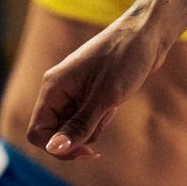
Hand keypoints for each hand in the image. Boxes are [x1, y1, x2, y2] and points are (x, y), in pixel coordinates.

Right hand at [26, 17, 167, 160]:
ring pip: (75, 129)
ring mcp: (74, 92)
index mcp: (53, 87)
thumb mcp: (105, 97)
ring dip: (94, 126)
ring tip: (112, 104)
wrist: (149, 35)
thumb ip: (80, 125)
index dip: (57, 148)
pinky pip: (88, 119)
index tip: (86, 151)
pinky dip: (101, 118)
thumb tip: (55, 149)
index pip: (38, 132)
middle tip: (105, 116)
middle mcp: (59, 90)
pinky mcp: (89, 94)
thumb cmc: (126, 58)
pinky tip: (115, 103)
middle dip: (81, 135)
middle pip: (57, 133)